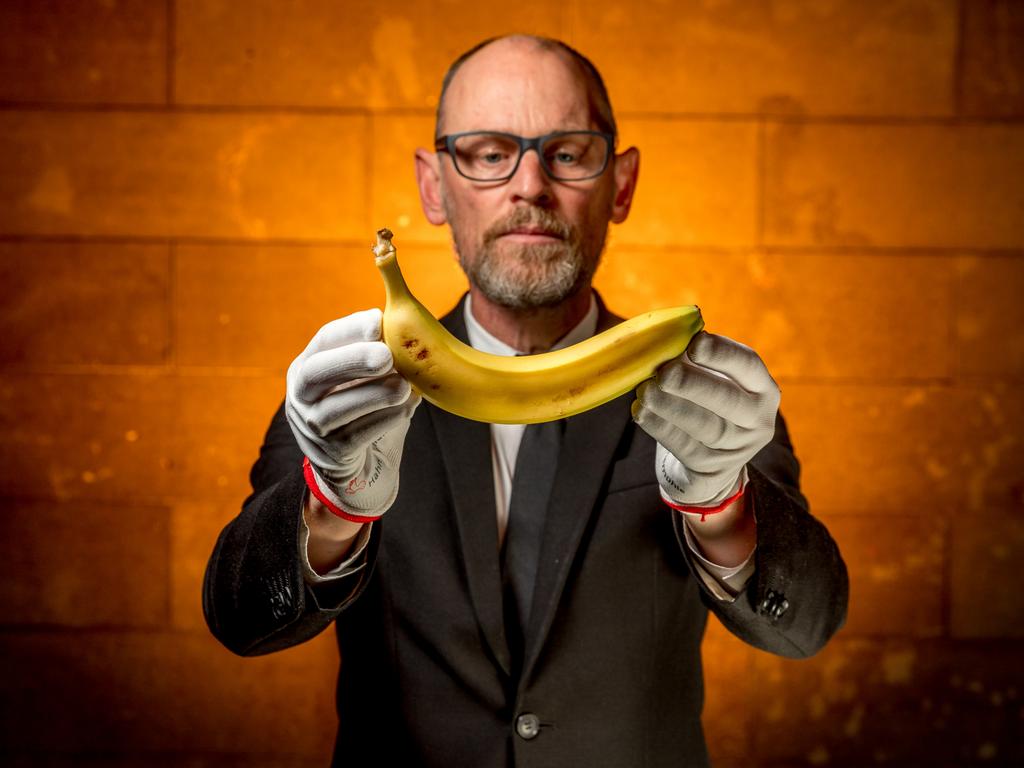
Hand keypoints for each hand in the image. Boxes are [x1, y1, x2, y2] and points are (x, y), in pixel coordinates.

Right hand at [286, 308, 419, 518]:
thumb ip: (381, 355)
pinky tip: (406, 408)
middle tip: (386, 355)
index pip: (324, 340)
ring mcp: (313, 427)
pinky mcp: (332, 454)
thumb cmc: (368, 410)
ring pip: (336, 408)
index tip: (378, 320)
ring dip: (373, 394)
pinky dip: (384, 419)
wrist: (365, 466)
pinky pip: (356, 435)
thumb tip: (414, 329)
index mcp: (308, 366)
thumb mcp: (368, 379)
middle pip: (316, 372)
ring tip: (404, 385)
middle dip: (352, 359)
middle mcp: (302, 396)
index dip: (350, 329)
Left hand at [631, 331, 779, 506]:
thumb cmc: (708, 406)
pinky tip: (641, 412)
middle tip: (663, 373)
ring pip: (705, 426)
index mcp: (763, 389)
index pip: (749, 365)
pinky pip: (684, 446)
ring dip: (671, 406)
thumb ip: (695, 361)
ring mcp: (737, 449)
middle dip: (693, 383)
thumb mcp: (713, 381)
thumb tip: (664, 337)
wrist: (709, 463)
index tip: (695, 342)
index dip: (722, 353)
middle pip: (728, 400)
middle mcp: (758, 420)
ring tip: (645, 391)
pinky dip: (659, 426)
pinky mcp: (711, 469)